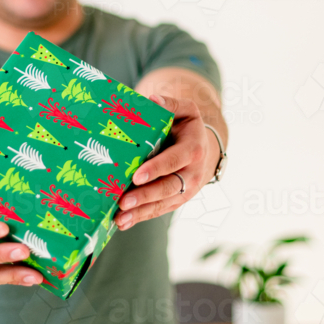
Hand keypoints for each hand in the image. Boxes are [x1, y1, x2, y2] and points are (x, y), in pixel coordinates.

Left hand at [114, 94, 219, 230]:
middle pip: (168, 187)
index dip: (156, 169)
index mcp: (193, 149)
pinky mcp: (177, 200)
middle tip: (123, 202)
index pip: (174, 161)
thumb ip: (171, 104)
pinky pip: (159, 210)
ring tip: (119, 219)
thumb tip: (153, 100)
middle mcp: (192, 173)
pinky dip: (141, 217)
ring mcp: (186, 190)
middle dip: (145, 196)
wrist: (204, 147)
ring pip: (163, 203)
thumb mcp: (185, 110)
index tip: (136, 176)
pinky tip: (123, 223)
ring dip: (140, 212)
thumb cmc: (187, 126)